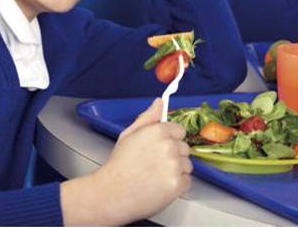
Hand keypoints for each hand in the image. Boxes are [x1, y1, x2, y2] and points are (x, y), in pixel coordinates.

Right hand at [60, 99, 191, 225]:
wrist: (110, 194)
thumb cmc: (118, 165)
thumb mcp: (129, 134)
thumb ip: (147, 117)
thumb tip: (159, 102)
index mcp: (158, 131)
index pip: (179, 131)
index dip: (170, 140)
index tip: (160, 149)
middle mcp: (169, 146)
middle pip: (184, 148)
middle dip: (173, 156)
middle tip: (154, 165)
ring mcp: (174, 166)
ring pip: (186, 165)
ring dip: (176, 171)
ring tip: (156, 177)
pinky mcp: (177, 184)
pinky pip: (186, 182)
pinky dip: (177, 186)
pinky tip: (160, 186)